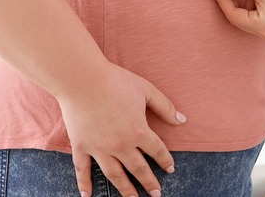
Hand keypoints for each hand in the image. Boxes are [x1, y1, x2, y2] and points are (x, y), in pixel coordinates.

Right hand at [57, 62, 185, 196]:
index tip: (170, 169)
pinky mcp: (81, 146)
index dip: (165, 160)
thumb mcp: (146, 90)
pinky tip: (87, 196)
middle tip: (156, 194)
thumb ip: (165, 107)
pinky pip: (83, 170)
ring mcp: (99, 148)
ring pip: (115, 175)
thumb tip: (182, 120)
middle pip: (138, 169)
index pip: (157, 151)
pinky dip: (85, 184)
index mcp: (139, 131)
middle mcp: (121, 145)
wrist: (82, 79)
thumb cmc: (116, 81)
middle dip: (149, 182)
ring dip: (125, 189)